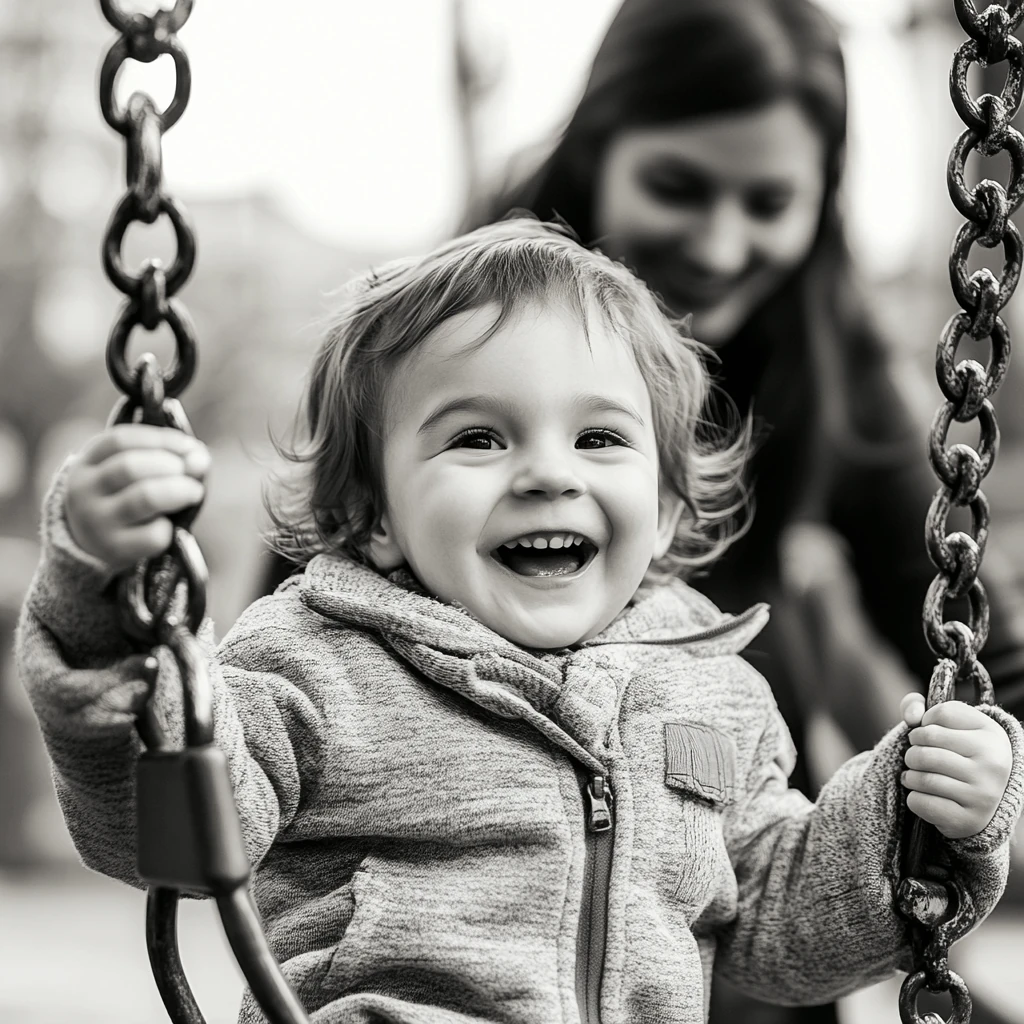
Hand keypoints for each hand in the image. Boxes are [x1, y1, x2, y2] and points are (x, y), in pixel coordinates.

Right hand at [65, 424, 209, 571]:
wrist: (89, 544)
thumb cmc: (121, 498)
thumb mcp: (128, 473)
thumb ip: (163, 458)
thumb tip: (199, 459)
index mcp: (87, 463)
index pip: (120, 441)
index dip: (161, 440)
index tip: (189, 446)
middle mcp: (85, 490)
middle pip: (130, 467)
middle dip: (171, 465)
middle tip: (194, 471)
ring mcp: (97, 521)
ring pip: (144, 498)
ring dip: (178, 491)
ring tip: (194, 491)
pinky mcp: (114, 549)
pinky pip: (152, 534)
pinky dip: (169, 527)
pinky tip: (170, 526)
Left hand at [900, 693, 1011, 839]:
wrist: (988, 805)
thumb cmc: (961, 757)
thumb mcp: (950, 728)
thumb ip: (919, 707)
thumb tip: (912, 714)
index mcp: (992, 735)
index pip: (941, 714)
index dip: (925, 723)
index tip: (928, 735)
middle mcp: (993, 764)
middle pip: (927, 742)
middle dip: (912, 750)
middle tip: (915, 758)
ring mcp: (983, 794)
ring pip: (922, 775)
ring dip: (909, 775)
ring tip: (913, 776)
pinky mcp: (968, 820)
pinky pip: (921, 802)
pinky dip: (913, 797)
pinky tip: (920, 795)